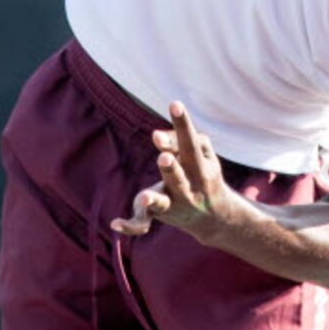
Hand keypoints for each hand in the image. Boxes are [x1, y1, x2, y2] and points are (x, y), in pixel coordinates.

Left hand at [111, 101, 239, 249]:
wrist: (213, 216)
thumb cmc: (202, 171)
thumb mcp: (203, 154)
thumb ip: (181, 139)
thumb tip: (158, 136)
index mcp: (201, 169)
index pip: (191, 144)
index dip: (183, 124)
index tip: (174, 104)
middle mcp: (188, 189)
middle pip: (177, 177)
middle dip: (170, 168)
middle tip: (163, 157)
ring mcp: (173, 205)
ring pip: (161, 203)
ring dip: (152, 200)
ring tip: (143, 198)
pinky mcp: (158, 216)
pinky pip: (143, 223)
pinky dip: (129, 225)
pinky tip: (115, 223)